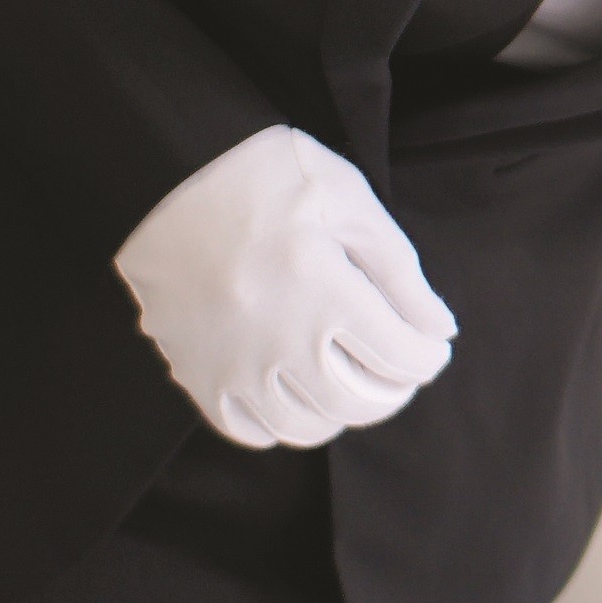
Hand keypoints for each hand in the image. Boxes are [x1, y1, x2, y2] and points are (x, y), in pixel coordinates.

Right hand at [114, 125, 456, 449]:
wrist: (163, 174)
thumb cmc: (265, 174)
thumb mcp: (347, 199)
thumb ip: (399, 269)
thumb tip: (439, 330)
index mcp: (325, 290)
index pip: (401, 356)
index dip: (428, 358)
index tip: (433, 348)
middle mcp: (279, 338)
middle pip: (360, 402)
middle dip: (394, 392)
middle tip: (400, 370)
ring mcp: (233, 363)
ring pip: (306, 426)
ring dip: (341, 413)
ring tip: (352, 385)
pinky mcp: (194, 372)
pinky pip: (246, 429)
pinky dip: (280, 425)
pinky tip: (296, 398)